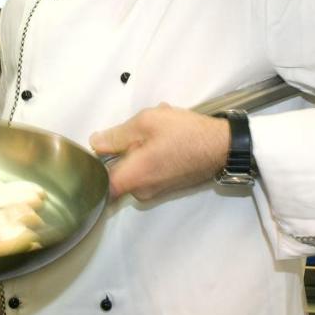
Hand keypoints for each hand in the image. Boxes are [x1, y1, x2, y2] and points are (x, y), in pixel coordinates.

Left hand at [89, 105, 229, 201]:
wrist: (223, 146)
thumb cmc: (185, 133)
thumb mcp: (146, 122)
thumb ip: (116, 135)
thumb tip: (95, 144)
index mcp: (133, 178)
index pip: (98, 187)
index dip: (91, 172)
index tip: (93, 155)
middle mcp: (142, 191)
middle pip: (117, 174)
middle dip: (122, 150)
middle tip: (134, 128)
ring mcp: (156, 191)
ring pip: (135, 167)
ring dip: (140, 147)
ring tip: (156, 126)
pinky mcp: (168, 186)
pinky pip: (149, 169)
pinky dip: (152, 153)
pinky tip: (165, 135)